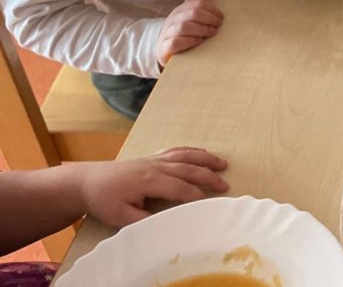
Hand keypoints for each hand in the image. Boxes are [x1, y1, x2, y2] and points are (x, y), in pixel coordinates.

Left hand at [79, 147, 228, 227]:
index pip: (179, 187)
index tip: (209, 203)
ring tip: (223, 164)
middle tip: (225, 185)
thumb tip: (166, 223)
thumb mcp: (120, 216)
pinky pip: (176, 150)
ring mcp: (155, 159)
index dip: (195, 195)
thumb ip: (144, 220)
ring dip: (205, 159)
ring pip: (186, 156)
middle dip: (208, 177)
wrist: (86, 181)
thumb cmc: (104, 199)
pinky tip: (202, 153)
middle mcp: (155, 166)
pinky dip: (192, 151)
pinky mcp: (152, 157)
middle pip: (188, 169)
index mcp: (149, 180)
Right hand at [156, 0, 223, 67]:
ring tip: (211, 32)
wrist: (163, 50)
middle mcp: (172, 20)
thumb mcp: (187, 17)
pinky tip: (198, 41)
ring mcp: (167, 33)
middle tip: (218, 25)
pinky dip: (189, 41)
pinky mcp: (164, 47)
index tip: (221, 16)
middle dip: (209, 18)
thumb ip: (195, 5)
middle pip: (193, 13)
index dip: (212, 9)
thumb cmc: (181, 33)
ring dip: (202, 29)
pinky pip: (176, 42)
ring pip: (184, 27)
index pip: (197, 3)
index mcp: (179, 10)